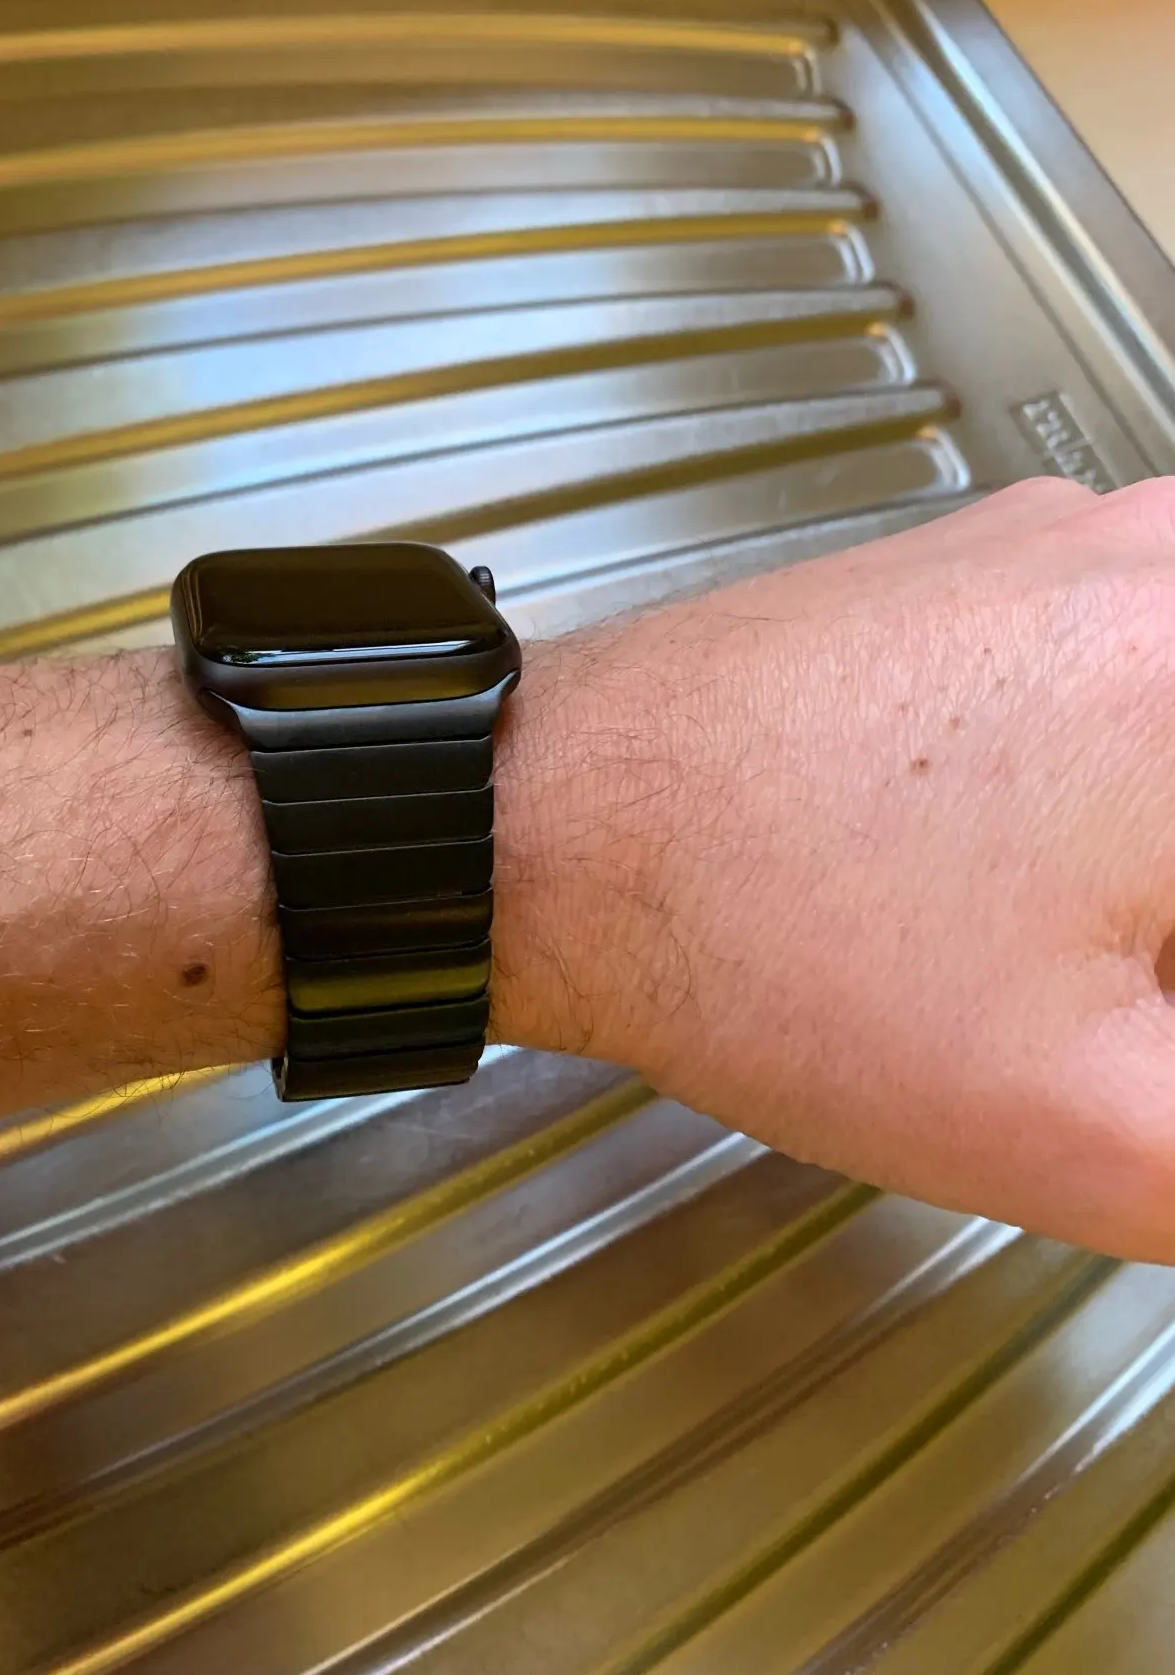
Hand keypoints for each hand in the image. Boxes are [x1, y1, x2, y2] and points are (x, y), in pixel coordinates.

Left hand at [495, 476, 1174, 1260]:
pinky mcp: (991, 563)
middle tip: (1125, 997)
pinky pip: (1140, 661)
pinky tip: (1049, 871)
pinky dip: (1132, 771)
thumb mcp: (1099, 1130)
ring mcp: (1071, 545)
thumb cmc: (767, 937)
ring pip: (1174, 710)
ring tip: (1079, 947)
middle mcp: (1163, 567)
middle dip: (1170, 930)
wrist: (561, 827)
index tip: (1151, 1020)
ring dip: (1149, 871)